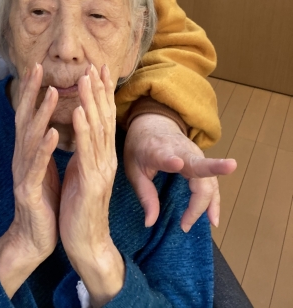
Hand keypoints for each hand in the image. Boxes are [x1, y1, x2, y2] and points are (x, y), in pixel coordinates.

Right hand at [0, 64, 59, 297]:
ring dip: (41, 113)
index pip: (28, 115)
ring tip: (52, 92)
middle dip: (31, 92)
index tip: (38, 67)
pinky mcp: (28, 190)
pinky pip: (36, 166)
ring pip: (30, 137)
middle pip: (24, 118)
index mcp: (28, 152)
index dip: (32, 91)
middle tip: (38, 67)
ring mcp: (23, 172)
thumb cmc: (43, 201)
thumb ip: (42, 146)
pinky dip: (44, 148)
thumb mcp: (44, 168)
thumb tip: (48, 123)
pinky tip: (53, 133)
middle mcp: (22, 157)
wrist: (34, 238)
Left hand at [60, 65, 123, 307]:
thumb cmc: (80, 207)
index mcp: (102, 155)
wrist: (86, 243)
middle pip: (104, 117)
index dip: (102, 93)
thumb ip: (86, 151)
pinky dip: (84, 130)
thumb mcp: (82, 172)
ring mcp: (100, 170)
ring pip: (97, 129)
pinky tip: (80, 112)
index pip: (104, 118)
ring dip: (91, 102)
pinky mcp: (90, 183)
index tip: (98, 69)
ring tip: (86, 79)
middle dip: (99, 90)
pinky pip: (87, 152)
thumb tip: (83, 131)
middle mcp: (106, 158)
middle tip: (95, 64)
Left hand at [124, 114, 236, 231]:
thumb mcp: (133, 168)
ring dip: (208, 203)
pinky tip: (214, 219)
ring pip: (208, 179)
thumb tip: (150, 223)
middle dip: (201, 193)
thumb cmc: (140, 146)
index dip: (171, 160)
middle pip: (198, 168)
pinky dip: (214, 201)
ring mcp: (194, 154)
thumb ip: (144, 194)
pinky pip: (211, 182)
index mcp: (158, 150)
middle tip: (186, 223)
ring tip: (209, 223)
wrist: (154, 123)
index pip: (166, 155)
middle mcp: (181, 150)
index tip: (177, 164)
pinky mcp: (201, 161)